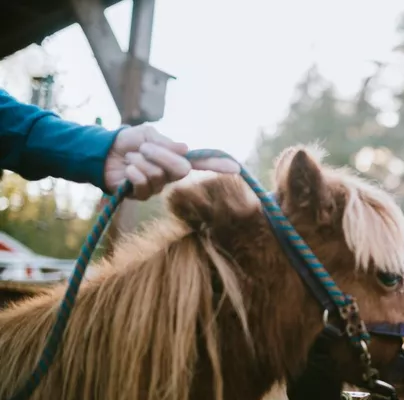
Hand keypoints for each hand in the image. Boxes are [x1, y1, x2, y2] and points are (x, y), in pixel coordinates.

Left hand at [103, 125, 240, 199]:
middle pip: (181, 169)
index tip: (236, 168)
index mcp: (176, 158)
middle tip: (145, 148)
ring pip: (159, 175)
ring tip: (131, 158)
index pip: (202, 162)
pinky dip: (133, 172)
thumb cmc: (127, 142)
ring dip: (141, 161)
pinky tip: (127, 169)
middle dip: (161, 155)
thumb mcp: (148, 135)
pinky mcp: (142, 195)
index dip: (218, 165)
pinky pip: (144, 183)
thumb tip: (184, 149)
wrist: (102, 153)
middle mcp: (171, 174)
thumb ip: (166, 143)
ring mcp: (158, 186)